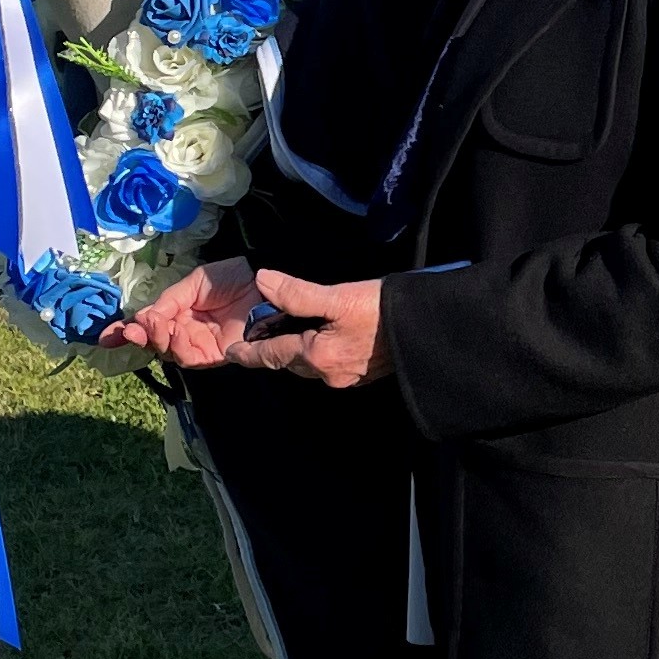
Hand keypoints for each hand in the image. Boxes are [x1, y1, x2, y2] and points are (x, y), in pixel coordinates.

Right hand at [97, 256, 255, 362]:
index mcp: (178, 312)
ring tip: (156, 324)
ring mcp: (200, 345)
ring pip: (170, 352)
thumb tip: (143, 318)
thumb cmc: (230, 277)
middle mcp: (186, 331)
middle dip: (139, 337)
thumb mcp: (192, 283)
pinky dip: (179, 346)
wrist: (262, 280)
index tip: (107, 335)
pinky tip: (177, 331)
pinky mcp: (216, 355)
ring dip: (158, 339)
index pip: (149, 325)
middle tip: (131, 330)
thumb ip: (169, 301)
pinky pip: (191, 357)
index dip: (127, 330)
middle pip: (155, 343)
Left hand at [228, 270, 390, 389]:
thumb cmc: (382, 309)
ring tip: (289, 332)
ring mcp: (348, 377)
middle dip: (274, 350)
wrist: (427, 327)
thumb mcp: (337, 296)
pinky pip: (328, 365)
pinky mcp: (364, 374)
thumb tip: (262, 281)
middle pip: (290, 362)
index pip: (272, 355)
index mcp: (317, 356)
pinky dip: (317, 353)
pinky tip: (323, 337)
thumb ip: (296, 293)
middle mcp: (329, 374)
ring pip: (310, 365)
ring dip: (296, 351)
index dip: (249, 353)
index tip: (231, 353)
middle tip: (261, 332)